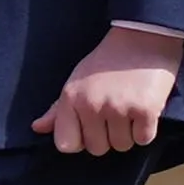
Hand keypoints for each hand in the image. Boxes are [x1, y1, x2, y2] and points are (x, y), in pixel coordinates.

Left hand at [32, 25, 181, 154]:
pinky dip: (146, 130)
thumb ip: (59, 109)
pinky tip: (145, 110)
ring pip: (122, 146)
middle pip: (97, 148)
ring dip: (129, 133)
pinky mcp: (145, 110)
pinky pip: (143, 139)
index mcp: (71, 98)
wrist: (144, 36)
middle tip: (116, 113)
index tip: (91, 127)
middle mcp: (92, 105)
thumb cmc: (109, 61)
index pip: (66, 144)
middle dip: (108, 136)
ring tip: (131, 109)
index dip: (81, 139)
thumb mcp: (78, 80)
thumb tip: (37, 128)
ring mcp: (119, 108)